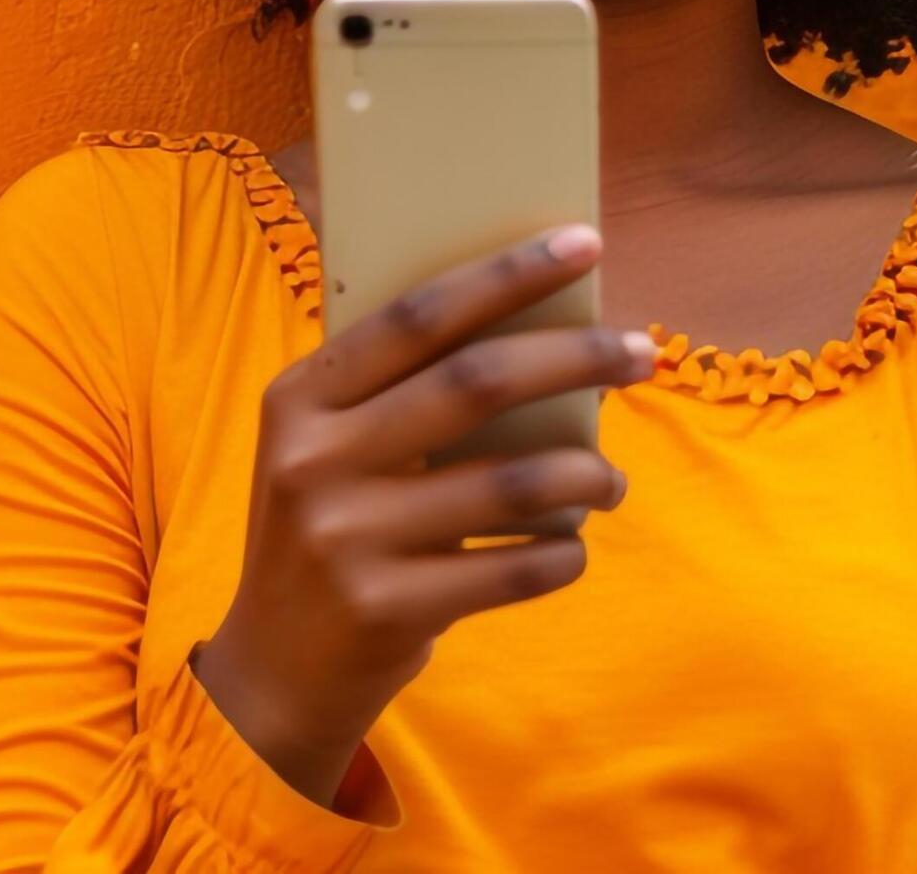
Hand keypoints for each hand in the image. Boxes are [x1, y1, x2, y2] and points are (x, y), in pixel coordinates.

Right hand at [190, 224, 652, 806]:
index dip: (506, 276)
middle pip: (475, 383)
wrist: (273, 672)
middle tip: (643, 352)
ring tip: (612, 480)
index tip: (583, 245)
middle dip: (575, 358)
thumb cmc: (329, 534)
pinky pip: (514, 569)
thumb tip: (543, 335)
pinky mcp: (386, 608)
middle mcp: (313, 460)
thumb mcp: (328, 452)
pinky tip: (570, 546)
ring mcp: (346, 538)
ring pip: (511, 483)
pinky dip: (562, 553)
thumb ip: (399, 398)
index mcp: (301, 398)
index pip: (418, 316)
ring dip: (587, 474)